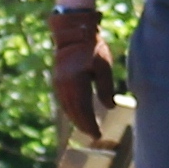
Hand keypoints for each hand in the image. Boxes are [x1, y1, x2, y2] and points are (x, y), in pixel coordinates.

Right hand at [48, 7, 121, 146]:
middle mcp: (64, 85)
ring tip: (87, 128)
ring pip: (67, 108)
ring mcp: (59, 83)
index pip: (83, 110)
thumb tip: (110, 108)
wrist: (73, 31)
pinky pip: (64, 101)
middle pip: (74, 112)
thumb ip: (106, 88)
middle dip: (84, 125)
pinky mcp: (58, 80)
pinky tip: (77, 115)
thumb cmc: (92, 47)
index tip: (98, 135)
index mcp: (76, 82)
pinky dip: (71, 111)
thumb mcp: (103, 66)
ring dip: (76, 119)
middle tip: (94, 136)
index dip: (90, 124)